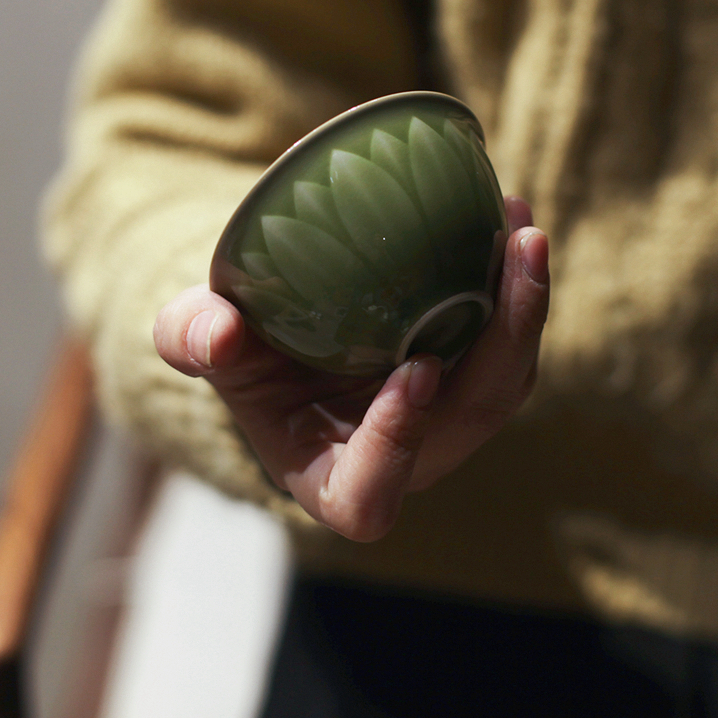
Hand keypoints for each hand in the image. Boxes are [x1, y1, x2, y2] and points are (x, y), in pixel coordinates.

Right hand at [154, 196, 549, 541]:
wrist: (279, 336)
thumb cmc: (240, 354)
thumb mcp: (200, 342)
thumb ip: (192, 340)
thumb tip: (218, 331)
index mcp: (333, 474)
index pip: (370, 495)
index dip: (398, 445)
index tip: (415, 368)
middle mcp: (406, 457)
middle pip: (472, 422)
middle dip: (505, 342)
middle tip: (514, 254)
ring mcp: (444, 418)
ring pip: (506, 380)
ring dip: (525, 306)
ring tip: (521, 227)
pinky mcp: (467, 374)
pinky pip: (508, 341)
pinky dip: (516, 285)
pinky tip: (510, 222)